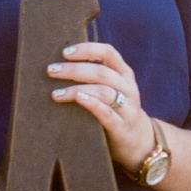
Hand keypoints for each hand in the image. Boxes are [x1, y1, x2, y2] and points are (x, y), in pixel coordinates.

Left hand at [48, 41, 152, 170]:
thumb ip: (96, 76)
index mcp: (124, 74)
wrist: (139, 141)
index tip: (65, 53)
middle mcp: (128, 88)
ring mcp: (128, 108)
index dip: (87, 49)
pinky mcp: (122, 127)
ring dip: (76, 90)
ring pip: (103, 91)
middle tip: (51, 71)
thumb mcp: (113, 89)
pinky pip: (107, 114)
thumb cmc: (116, 110)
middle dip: (74, 70)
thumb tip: (60, 64)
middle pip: (101, 73)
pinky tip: (78, 99)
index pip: (108, 53)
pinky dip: (92, 104)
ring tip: (55, 93)